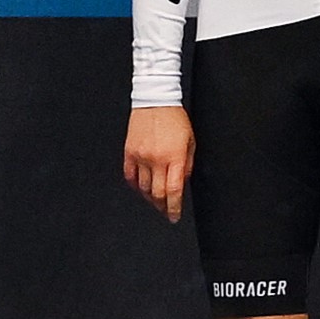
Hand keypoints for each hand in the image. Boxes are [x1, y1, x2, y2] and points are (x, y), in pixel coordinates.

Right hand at [123, 106, 192, 223]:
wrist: (155, 101)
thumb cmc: (175, 119)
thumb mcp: (190, 142)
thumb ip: (186, 165)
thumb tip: (180, 182)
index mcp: (174, 157)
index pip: (173, 191)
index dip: (174, 207)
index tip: (174, 216)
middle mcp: (156, 159)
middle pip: (156, 193)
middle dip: (162, 206)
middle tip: (166, 211)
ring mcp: (140, 156)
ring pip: (142, 187)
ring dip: (149, 197)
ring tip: (155, 199)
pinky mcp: (129, 152)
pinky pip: (129, 175)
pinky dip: (135, 185)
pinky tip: (140, 186)